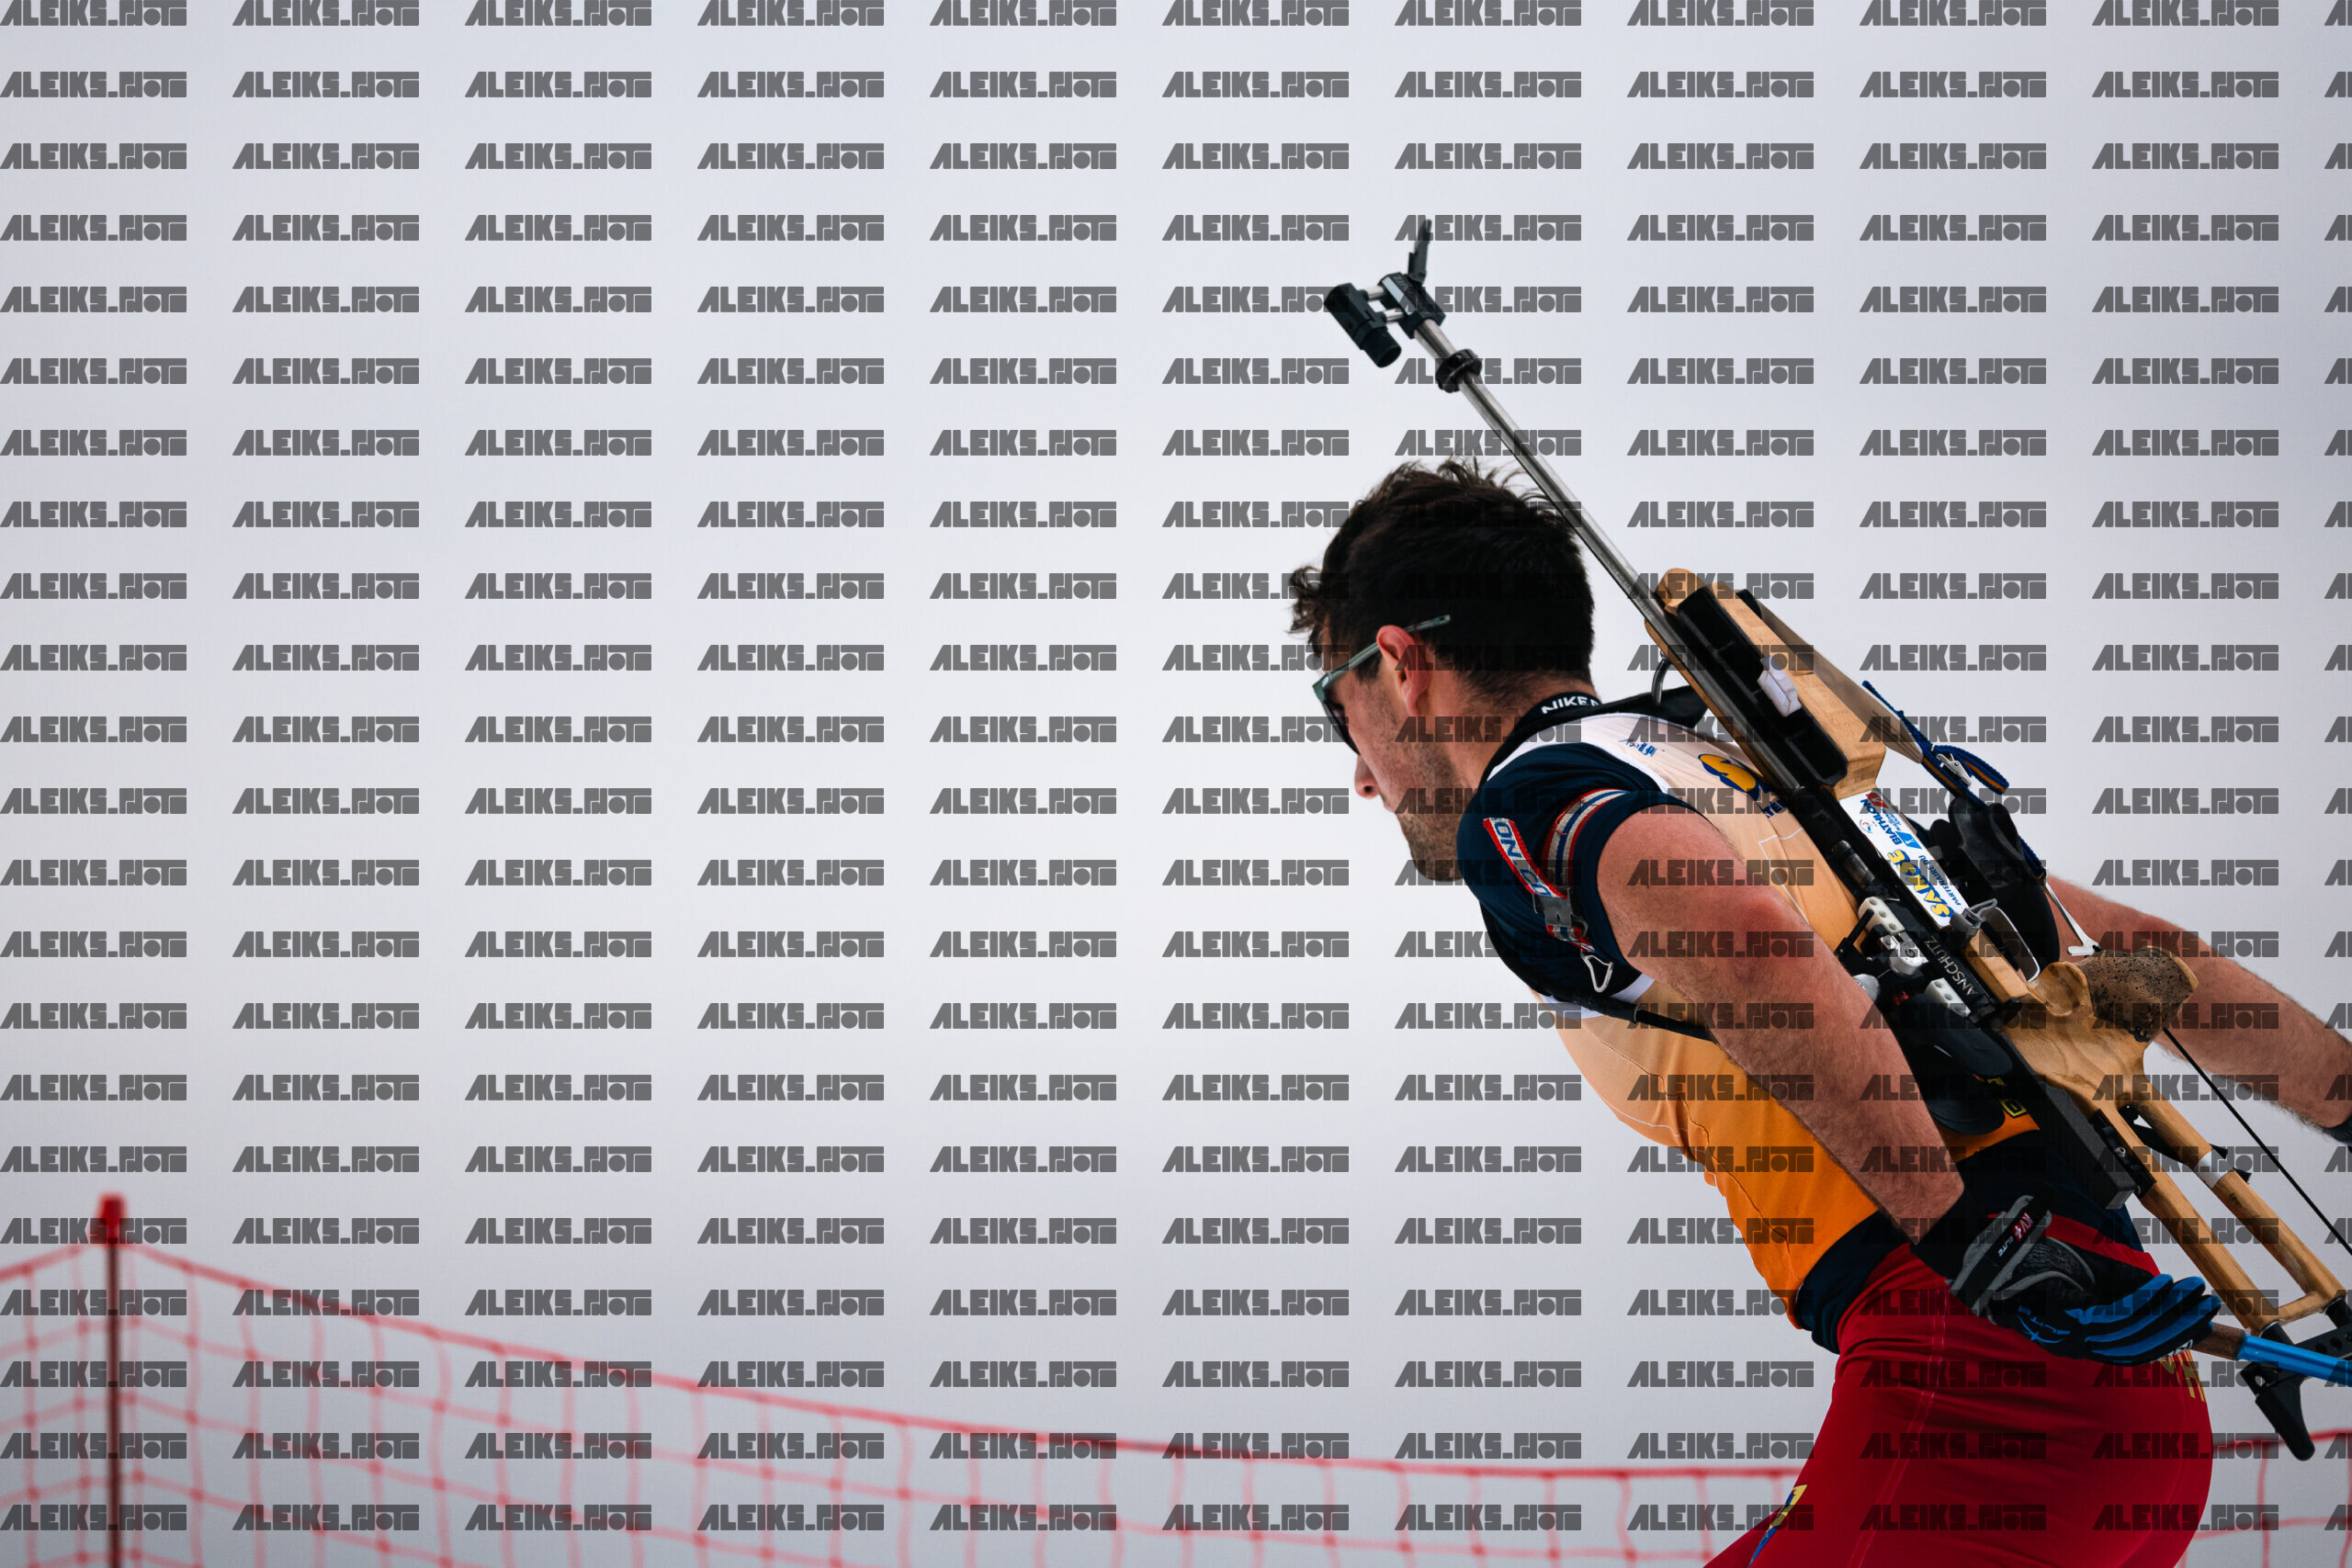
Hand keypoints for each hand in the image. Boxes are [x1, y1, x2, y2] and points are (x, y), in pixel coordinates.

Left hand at [1915, 1193, 2219, 1365]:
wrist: (1992, 1251)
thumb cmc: (2031, 1262)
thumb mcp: (2087, 1275)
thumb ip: (2122, 1288)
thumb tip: (2164, 1294)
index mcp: (2081, 1339)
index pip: (2136, 1348)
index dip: (2172, 1337)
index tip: (2203, 1322)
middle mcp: (2077, 1344)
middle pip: (2141, 1344)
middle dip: (2181, 1326)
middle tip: (2211, 1306)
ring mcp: (2069, 1334)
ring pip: (2134, 1331)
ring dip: (2171, 1312)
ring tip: (2195, 1294)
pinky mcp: (2063, 1316)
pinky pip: (2114, 1313)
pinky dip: (2144, 1300)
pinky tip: (2164, 1285)